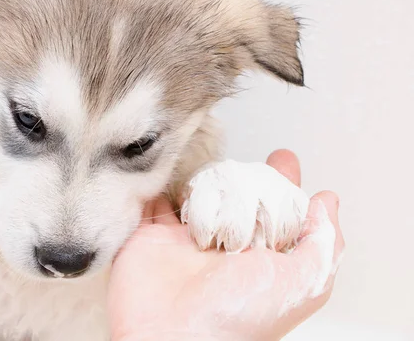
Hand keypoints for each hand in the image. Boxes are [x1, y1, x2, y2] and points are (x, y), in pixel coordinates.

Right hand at [108, 150, 344, 340]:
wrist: (171, 333)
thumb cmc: (237, 318)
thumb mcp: (300, 282)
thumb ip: (321, 243)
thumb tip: (326, 204)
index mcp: (259, 260)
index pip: (276, 215)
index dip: (284, 187)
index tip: (285, 162)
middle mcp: (225, 250)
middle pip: (238, 201)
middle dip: (249, 176)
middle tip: (256, 156)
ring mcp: (187, 242)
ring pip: (199, 196)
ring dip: (208, 177)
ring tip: (215, 161)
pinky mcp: (153, 236)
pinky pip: (156, 201)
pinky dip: (161, 184)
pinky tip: (171, 169)